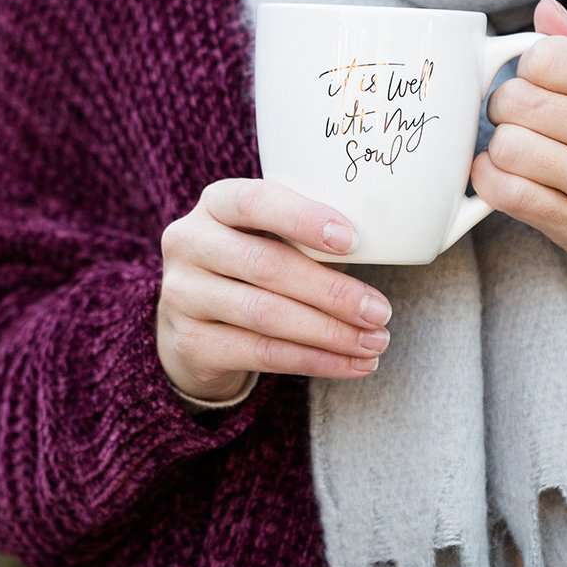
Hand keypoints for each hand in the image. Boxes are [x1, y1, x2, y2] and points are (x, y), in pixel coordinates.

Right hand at [157, 178, 392, 400]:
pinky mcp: (190, 342)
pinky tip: (351, 365)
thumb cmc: (253, 267)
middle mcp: (189, 243)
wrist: (196, 323)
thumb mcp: (269, 236)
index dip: (303, 219)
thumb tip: (383, 246)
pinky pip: (261, 353)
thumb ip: (308, 233)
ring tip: (375, 343)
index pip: (255, 201)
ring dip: (330, 333)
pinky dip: (315, 361)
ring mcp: (183, 295)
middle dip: (332, 292)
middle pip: (266, 266)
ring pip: (265, 315)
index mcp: (216, 203)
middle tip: (380, 311)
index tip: (352, 241)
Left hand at [470, 0, 566, 282]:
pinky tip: (506, 171)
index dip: (530, 64)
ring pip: (508, 147)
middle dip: (506, 102)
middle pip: (519, 101)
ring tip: (520, 144)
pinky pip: (506, 193)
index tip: (538, 78)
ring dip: (500, 143)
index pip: (549, 57)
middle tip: (520, 112)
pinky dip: (490, 178)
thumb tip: (544, 9)